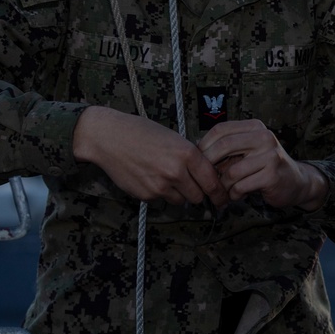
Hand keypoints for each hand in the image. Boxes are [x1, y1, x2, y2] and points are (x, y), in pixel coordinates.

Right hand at [73, 106, 226, 208]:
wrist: (110, 138)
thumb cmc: (143, 132)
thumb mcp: (175, 138)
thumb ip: (191, 157)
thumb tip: (207, 175)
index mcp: (187, 154)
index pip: (212, 182)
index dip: (220, 193)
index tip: (224, 199)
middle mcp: (176, 172)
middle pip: (198, 196)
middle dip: (198, 193)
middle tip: (193, 185)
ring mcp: (160, 186)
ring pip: (180, 201)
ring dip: (179, 194)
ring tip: (168, 176)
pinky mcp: (145, 195)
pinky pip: (161, 200)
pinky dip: (161, 193)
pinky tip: (151, 177)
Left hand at [197, 119, 328, 211]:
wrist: (295, 181)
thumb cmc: (265, 166)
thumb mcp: (248, 150)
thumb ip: (227, 148)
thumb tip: (196, 150)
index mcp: (255, 127)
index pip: (221, 129)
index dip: (205, 144)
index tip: (198, 158)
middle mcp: (264, 137)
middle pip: (223, 146)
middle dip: (209, 165)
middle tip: (206, 178)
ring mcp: (270, 155)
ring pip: (231, 172)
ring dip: (225, 186)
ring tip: (229, 189)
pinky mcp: (271, 175)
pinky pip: (241, 186)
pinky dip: (235, 194)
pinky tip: (239, 194)